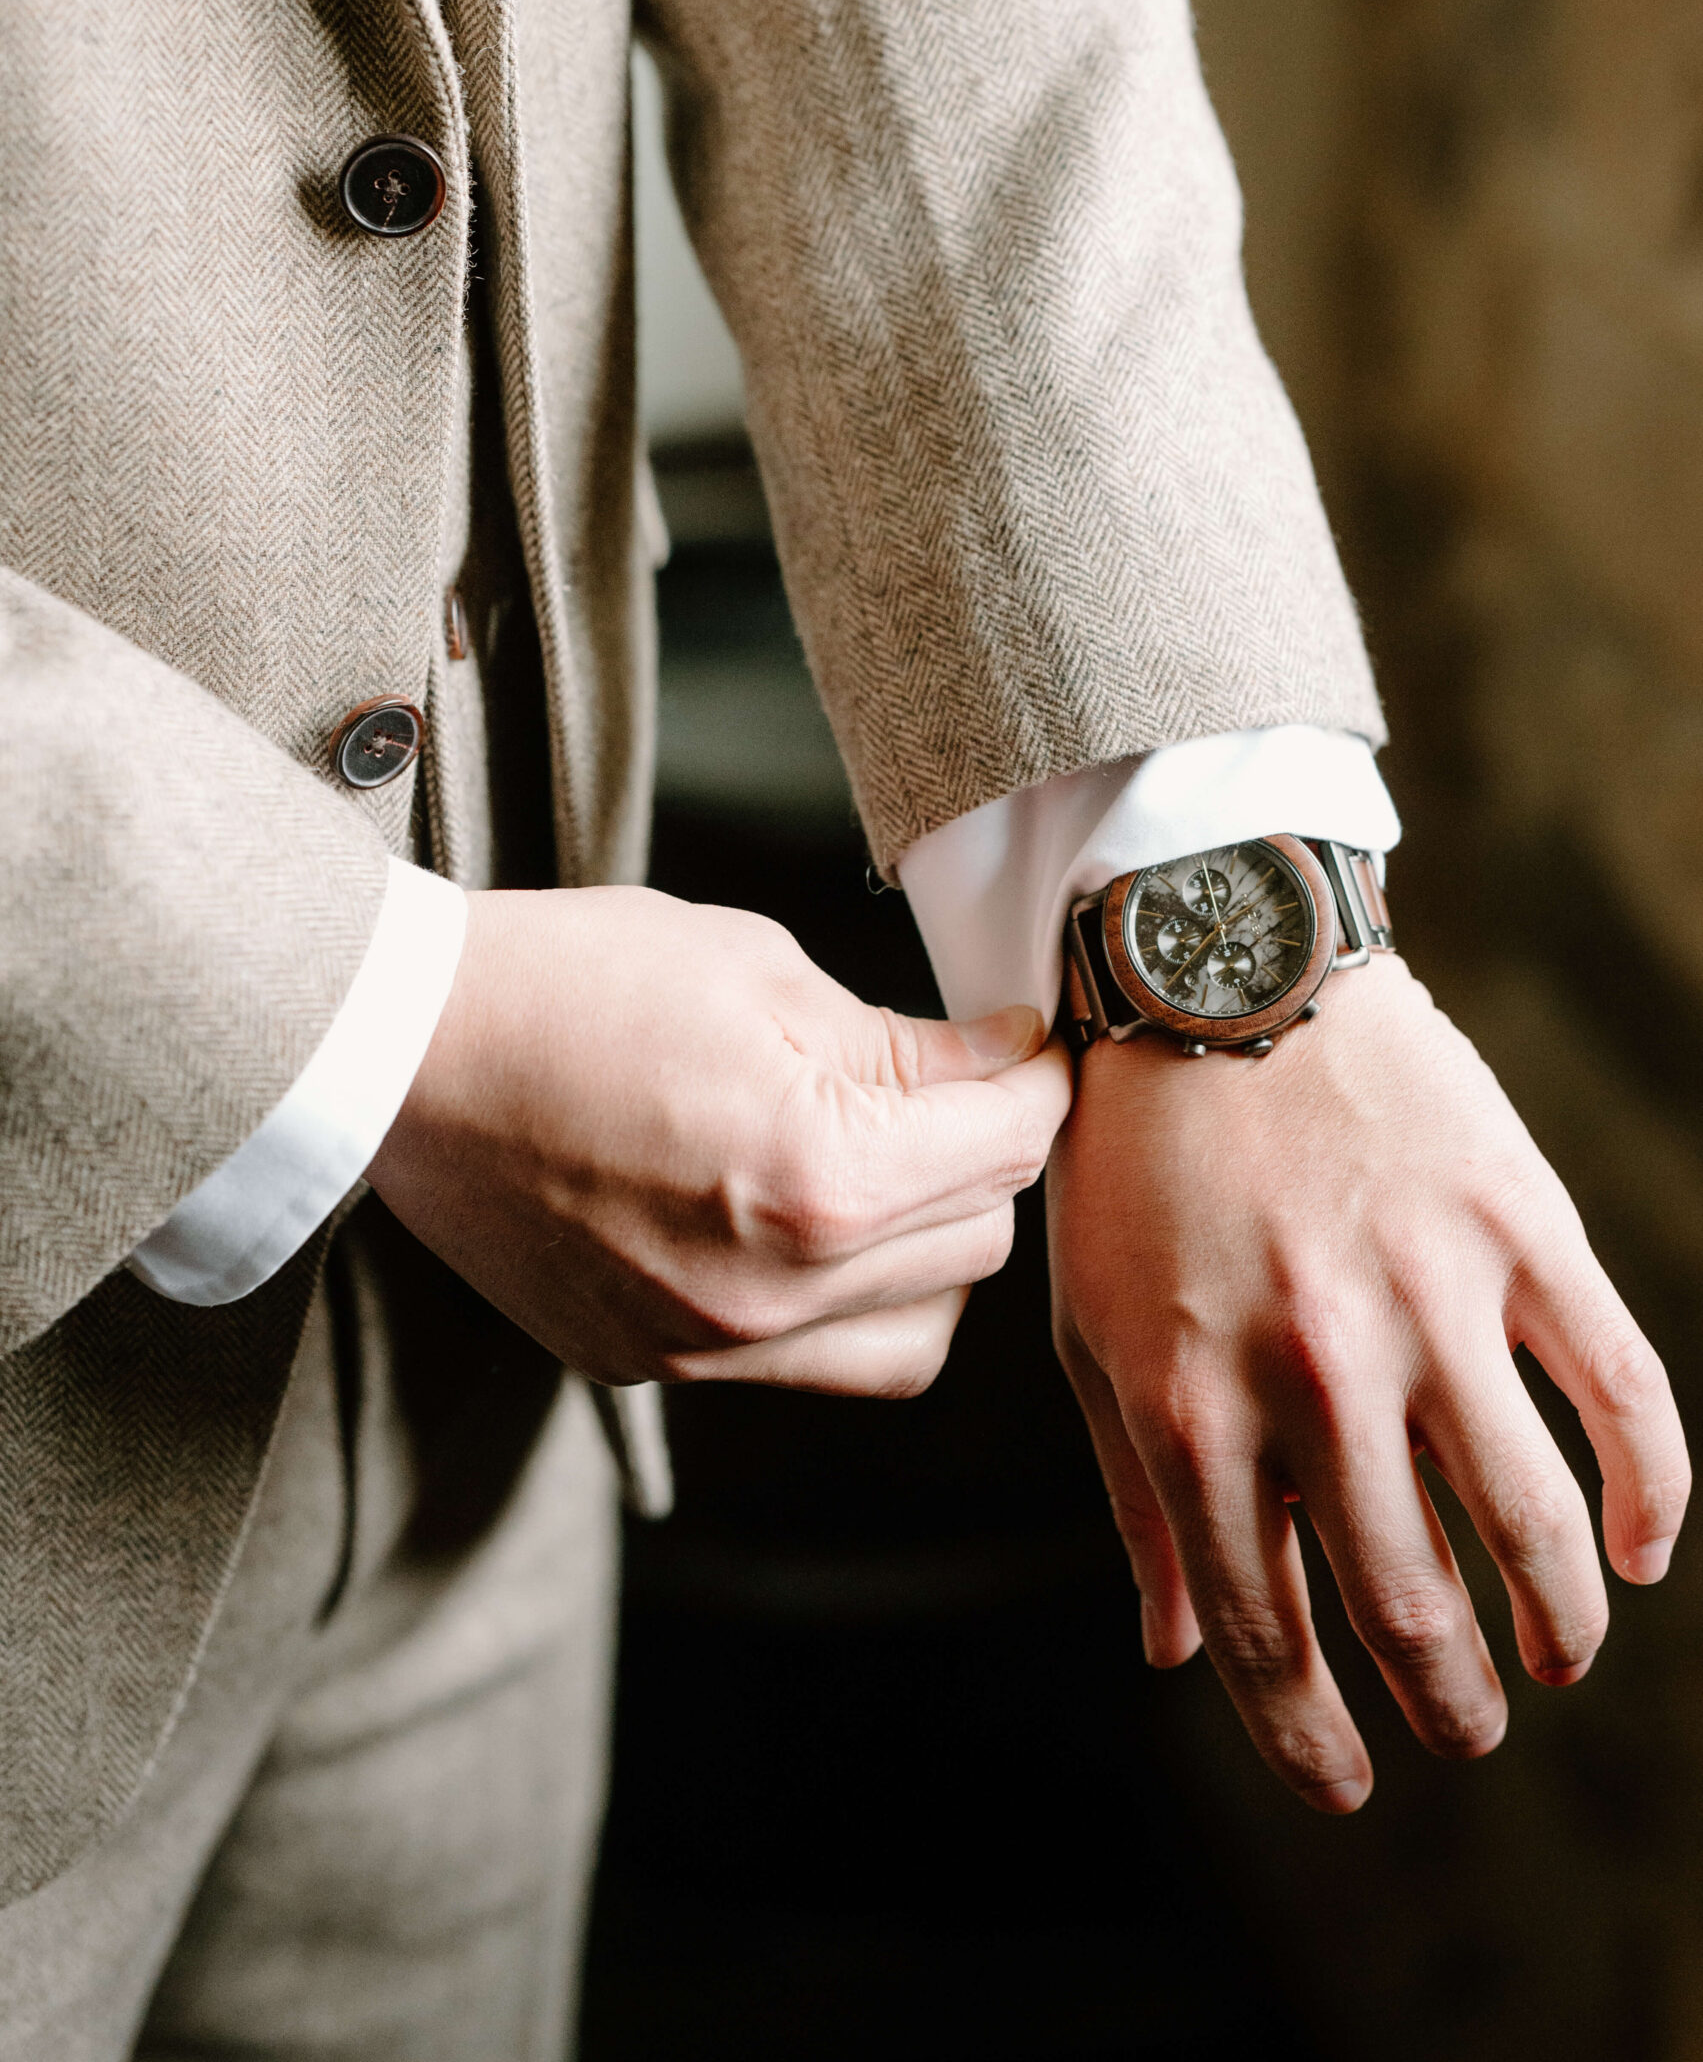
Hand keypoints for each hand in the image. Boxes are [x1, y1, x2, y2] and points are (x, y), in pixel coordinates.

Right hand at [370, 886, 1071, 1394]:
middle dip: (988, 1156)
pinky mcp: (656, 1368)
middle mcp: (774, 1294)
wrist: (404, 1051)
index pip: (1008, 1148)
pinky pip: (815, 1366)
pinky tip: (809, 1225)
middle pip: (980, 1244)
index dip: (1038, 1081)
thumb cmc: (571, 982)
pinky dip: (846, 1304)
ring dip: (934, 1252)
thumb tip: (1002, 1061)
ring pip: (921, 1332)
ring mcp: (709, 1350)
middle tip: (958, 1086)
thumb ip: (902, 1042)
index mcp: (818, 1178)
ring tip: (893, 1169)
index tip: (1023, 1045)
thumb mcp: (763, 971)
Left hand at [1047, 958, 1689, 1812]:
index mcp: (1193, 1405)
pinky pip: (1621, 1392)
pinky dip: (1654, 1491)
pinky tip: (1645, 1549)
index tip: (1346, 1786)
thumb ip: (1135, 1498)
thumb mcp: (1089, 1331)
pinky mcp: (1518, 1231)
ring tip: (1561, 1661)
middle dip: (1448, 1702)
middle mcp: (1315, 1373)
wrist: (1216, 971)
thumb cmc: (1132, 1162)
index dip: (1309, 1735)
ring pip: (1533, 1524)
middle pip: (1411, 1601)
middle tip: (1467, 1732)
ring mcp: (1429, 1299)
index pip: (1263, 1628)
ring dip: (1560, 1624)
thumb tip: (1173, 1652)